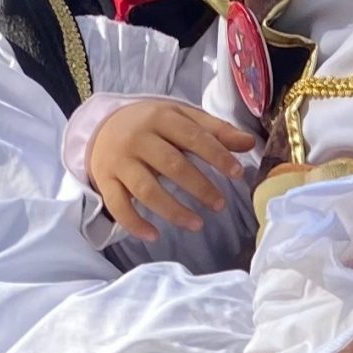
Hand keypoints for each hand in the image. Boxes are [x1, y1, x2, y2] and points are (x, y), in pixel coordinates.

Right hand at [86, 100, 255, 240]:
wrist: (103, 125)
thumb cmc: (152, 124)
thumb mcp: (182, 117)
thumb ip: (215, 130)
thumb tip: (249, 143)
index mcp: (161, 117)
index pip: (193, 137)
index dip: (217, 155)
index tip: (237, 174)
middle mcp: (138, 138)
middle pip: (171, 165)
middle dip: (199, 187)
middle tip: (220, 205)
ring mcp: (119, 161)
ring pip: (146, 189)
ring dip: (173, 210)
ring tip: (197, 224)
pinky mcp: (105, 180)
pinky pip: (118, 205)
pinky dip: (134, 223)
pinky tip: (154, 236)